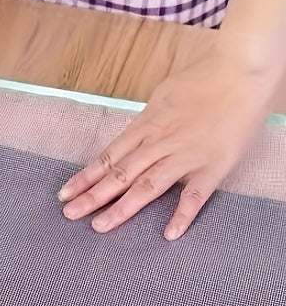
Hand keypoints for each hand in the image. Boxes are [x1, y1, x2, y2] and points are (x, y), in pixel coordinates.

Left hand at [57, 47, 277, 239]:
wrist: (240, 71)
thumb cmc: (202, 79)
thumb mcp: (162, 97)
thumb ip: (147, 120)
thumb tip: (133, 134)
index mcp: (146, 126)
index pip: (108, 157)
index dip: (85, 176)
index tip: (65, 193)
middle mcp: (160, 143)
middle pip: (120, 174)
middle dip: (92, 195)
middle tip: (70, 214)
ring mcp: (185, 156)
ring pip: (147, 186)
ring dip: (122, 208)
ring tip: (99, 226)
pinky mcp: (212, 166)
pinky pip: (195, 195)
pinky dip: (182, 214)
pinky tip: (169, 234)